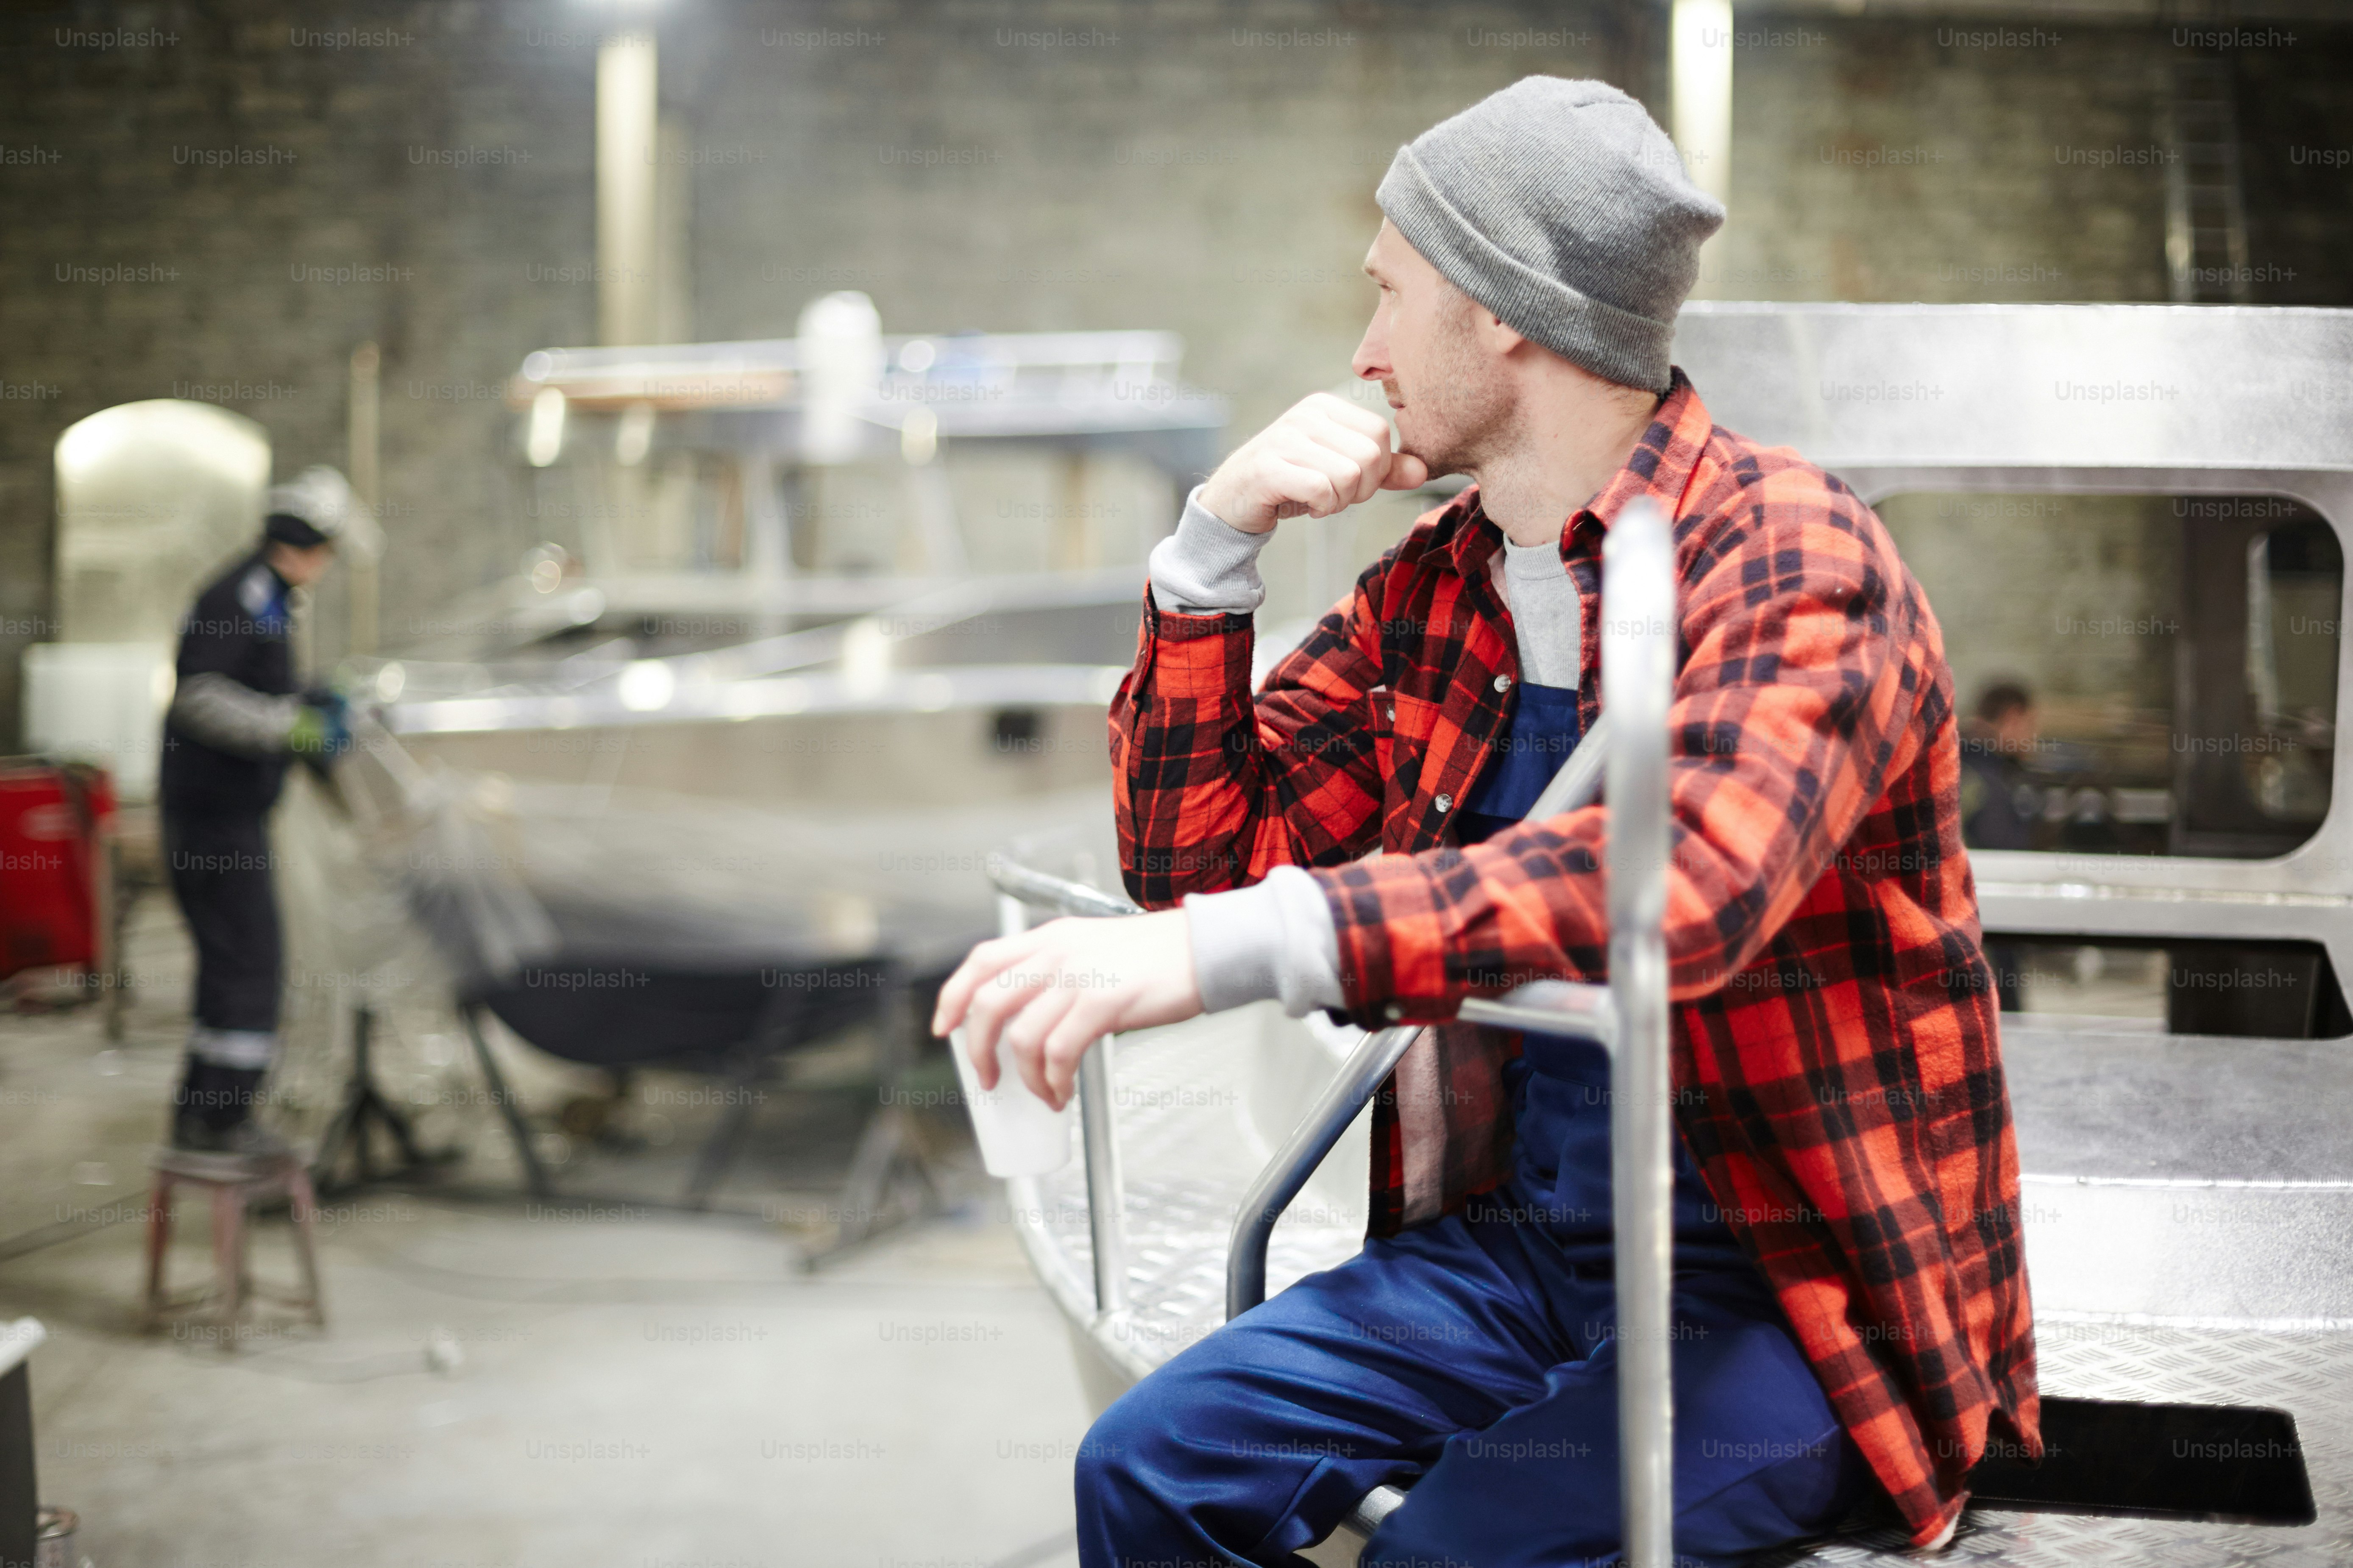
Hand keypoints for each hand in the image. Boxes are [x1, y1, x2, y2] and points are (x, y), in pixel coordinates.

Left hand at [931, 910, 1201, 1110]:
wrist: (1207, 949)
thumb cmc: (1158, 958)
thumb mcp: (1094, 950)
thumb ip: (1060, 972)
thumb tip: (1033, 1021)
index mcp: (1051, 938)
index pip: (981, 960)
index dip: (952, 997)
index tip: (944, 1029)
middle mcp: (1057, 952)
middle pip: (989, 1002)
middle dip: (978, 1049)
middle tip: (989, 1078)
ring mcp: (1079, 975)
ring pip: (1022, 1035)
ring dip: (1025, 1077)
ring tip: (1043, 1093)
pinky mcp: (1104, 1001)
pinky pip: (1060, 1051)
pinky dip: (1054, 1081)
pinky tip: (1063, 1092)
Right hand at [1196, 392, 1430, 533]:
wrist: (1232, 503)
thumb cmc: (1289, 484)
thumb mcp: (1340, 472)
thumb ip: (1382, 470)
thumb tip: (1422, 470)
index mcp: (1324, 407)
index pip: (1380, 432)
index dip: (1377, 469)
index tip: (1351, 483)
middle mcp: (1305, 414)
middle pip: (1371, 454)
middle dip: (1361, 489)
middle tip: (1334, 495)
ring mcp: (1285, 437)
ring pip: (1349, 475)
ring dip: (1338, 501)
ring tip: (1317, 499)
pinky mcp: (1269, 466)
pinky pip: (1322, 489)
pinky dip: (1321, 507)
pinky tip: (1305, 505)